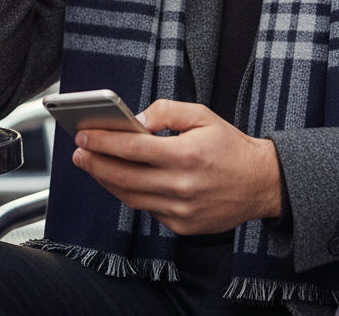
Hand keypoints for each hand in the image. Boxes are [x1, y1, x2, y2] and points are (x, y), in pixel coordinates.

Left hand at [70, 99, 281, 235]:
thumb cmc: (230, 145)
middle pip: (124, 176)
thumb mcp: (202, 115)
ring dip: (105, 180)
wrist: (261, 183)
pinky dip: (129, 194)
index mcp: (186, 155)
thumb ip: (166, 111)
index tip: (84, 134)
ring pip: (130, 197)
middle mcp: (181, 186)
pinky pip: (146, 209)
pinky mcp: (182, 226)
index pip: (132, 148)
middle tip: (77, 151)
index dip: (103, 141)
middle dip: (95, 163)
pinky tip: (117, 180)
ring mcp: (181, 211)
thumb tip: (135, 120)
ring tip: (90, 165)